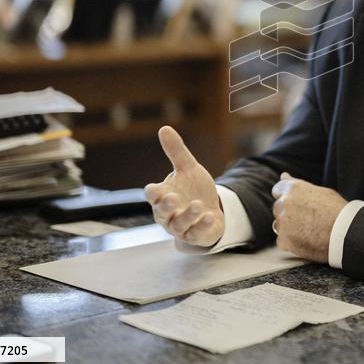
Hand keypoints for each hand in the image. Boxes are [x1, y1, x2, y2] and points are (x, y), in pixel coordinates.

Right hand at [144, 126, 224, 246]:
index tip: (154, 188)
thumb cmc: (194, 189)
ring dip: (187, 215)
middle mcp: (168, 214)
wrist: (210, 210)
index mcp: (162, 196)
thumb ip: (176, 152)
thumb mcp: (188, 168)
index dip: (152, 193)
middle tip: (172, 198)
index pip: (152, 195)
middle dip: (166, 206)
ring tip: (198, 204)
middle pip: (161, 212)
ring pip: (179, 224)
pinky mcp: (195, 236)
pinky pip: (196, 233)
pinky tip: (210, 216)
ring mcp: (181, 227)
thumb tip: (164, 128)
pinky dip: (202, 226)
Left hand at [271, 173, 347, 262]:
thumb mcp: (320, 191)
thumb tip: (283, 176)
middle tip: (306, 219)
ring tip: (309, 231)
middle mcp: (285, 203)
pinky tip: (306, 241)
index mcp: (293, 189)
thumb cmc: (337, 210)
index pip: (277, 190)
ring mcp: (283, 223)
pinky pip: (282, 241)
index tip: (293, 203)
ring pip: (280, 225)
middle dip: (288, 213)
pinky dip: (291, 242)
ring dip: (289, 228)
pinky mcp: (284, 240)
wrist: (345, 232)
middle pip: (278, 208)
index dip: (285, 197)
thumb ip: (299, 185)